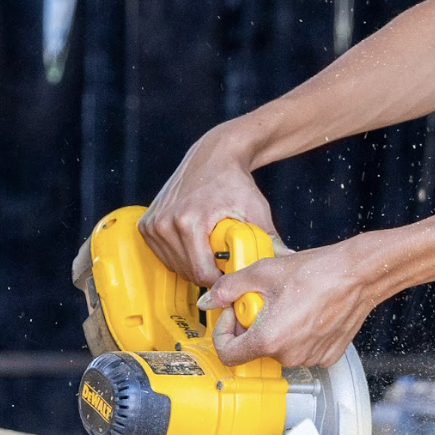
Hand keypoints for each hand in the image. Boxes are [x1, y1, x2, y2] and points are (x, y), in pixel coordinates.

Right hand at [141, 124, 279, 284]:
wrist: (213, 155)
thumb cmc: (235, 182)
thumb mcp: (256, 210)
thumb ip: (271, 239)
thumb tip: (288, 260)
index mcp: (188, 223)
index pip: (202, 274)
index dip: (220, 278)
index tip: (231, 270)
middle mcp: (165, 223)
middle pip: (188, 271)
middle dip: (208, 271)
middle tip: (223, 256)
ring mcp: (152, 224)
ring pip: (174, 265)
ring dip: (193, 263)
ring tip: (210, 246)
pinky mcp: (146, 225)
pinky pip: (164, 254)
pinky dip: (180, 254)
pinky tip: (195, 240)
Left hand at [202, 240, 382, 367]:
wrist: (357, 275)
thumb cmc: (316, 273)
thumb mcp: (262, 273)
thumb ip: (228, 288)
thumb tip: (209, 300)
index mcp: (268, 339)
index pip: (227, 354)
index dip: (223, 332)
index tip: (232, 314)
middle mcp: (288, 356)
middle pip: (254, 349)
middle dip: (252, 325)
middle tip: (264, 300)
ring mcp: (309, 358)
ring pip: (279, 349)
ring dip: (276, 330)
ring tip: (289, 304)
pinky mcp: (327, 356)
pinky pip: (302, 350)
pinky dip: (299, 335)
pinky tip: (307, 312)